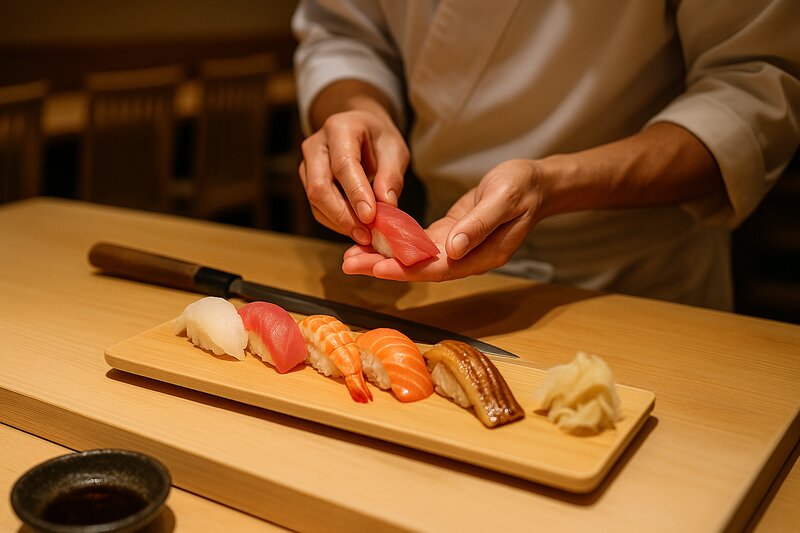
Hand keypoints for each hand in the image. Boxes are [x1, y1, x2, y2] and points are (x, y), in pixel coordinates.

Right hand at [299, 109, 408, 244]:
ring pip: (315, 201)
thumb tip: (386, 205)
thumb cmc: (378, 139)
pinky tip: (355, 229)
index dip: (356, 193)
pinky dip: (336, 222)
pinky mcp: (307, 181)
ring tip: (364, 235)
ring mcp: (307, 164)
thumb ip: (391, 175)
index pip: (343, 165)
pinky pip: (317, 208)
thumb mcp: (394, 149)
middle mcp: (316, 145)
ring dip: (340, 222)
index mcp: (340, 128)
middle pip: (320, 187)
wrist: (360, 130)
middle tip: (367, 234)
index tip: (370, 217)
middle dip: (343, 215)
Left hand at [342, 159, 544, 280]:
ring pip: (415, 258)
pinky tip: (373, 239)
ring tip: (351, 256)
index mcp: (482, 255)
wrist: (537, 183)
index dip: (406, 269)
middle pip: (420, 268)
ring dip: (384, 257)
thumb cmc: (523, 187)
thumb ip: (480, 224)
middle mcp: (467, 257)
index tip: (377, 268)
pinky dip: (397, 242)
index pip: (438, 268)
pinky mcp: (451, 235)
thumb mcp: (505, 198)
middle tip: (349, 264)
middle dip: (383, 267)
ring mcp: (458, 248)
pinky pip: (420, 243)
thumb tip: (453, 248)